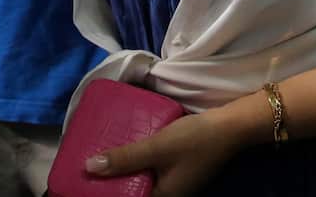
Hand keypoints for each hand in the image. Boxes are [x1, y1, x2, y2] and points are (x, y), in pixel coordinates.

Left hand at [84, 110, 241, 196]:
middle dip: (110, 181)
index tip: (85, 183)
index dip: (106, 193)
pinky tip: (123, 147)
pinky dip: (134, 161)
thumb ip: (124, 158)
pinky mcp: (174, 167)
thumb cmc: (194, 140)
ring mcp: (172, 181)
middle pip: (132, 191)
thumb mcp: (156, 148)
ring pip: (139, 179)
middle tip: (88, 166)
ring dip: (121, 169)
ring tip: (99, 156)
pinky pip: (147, 169)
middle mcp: (167, 194)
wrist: (230, 125)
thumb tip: (88, 168)